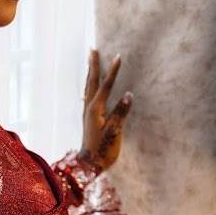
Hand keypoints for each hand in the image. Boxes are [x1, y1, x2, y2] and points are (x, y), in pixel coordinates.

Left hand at [80, 49, 132, 171]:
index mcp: (95, 110)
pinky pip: (89, 94)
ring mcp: (87, 112)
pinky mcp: (88, 117)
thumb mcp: (114, 133)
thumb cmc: (103, 151)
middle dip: (94, 65)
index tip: (118, 56)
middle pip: (92, 82)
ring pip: (88, 87)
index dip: (113, 72)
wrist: (89, 165)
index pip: (105, 86)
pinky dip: (90, 84)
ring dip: (90, 72)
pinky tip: (91, 85)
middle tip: (93, 49)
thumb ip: (121, 114)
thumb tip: (129, 95)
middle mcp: (88, 108)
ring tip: (90, 60)